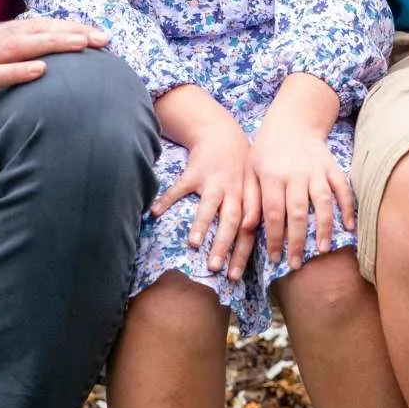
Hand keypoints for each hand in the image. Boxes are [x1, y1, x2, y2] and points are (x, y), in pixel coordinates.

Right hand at [0, 18, 108, 121]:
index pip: (30, 30)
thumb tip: (10, 65)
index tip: (92, 33)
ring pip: (18, 47)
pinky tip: (40, 70)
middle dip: (70, 33)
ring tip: (84, 44)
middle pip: (33, 33)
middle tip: (105, 38)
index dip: (63, 29)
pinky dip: (17, 71)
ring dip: (54, 43)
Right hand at [153, 113, 260, 280]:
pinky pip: (180, 187)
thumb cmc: (238, 166)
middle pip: (231, 220)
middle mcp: (233, 189)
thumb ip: (253, 210)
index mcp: (248, 196)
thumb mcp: (253, 184)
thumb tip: (250, 240)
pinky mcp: (194, 172)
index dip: (243, 251)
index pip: (249, 228)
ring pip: (210, 205)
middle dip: (224, 245)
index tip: (235, 274)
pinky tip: (155, 213)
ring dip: (202, 224)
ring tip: (194, 244)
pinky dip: (167, 199)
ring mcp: (213, 180)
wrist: (220, 132)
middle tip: (214, 268)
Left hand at [250, 115, 352, 271]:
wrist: (293, 121)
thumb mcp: (250, 170)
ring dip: (324, 227)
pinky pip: (343, 188)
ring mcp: (316, 170)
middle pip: (298, 212)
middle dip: (297, 241)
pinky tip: (350, 227)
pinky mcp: (332, 167)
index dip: (275, 238)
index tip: (275, 258)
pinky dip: (348, 207)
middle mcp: (295, 174)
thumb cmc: (267, 150)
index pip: (273, 213)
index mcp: (272, 176)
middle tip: (297, 264)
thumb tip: (247, 229)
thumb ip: (250, 199)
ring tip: (322, 250)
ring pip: (322, 202)